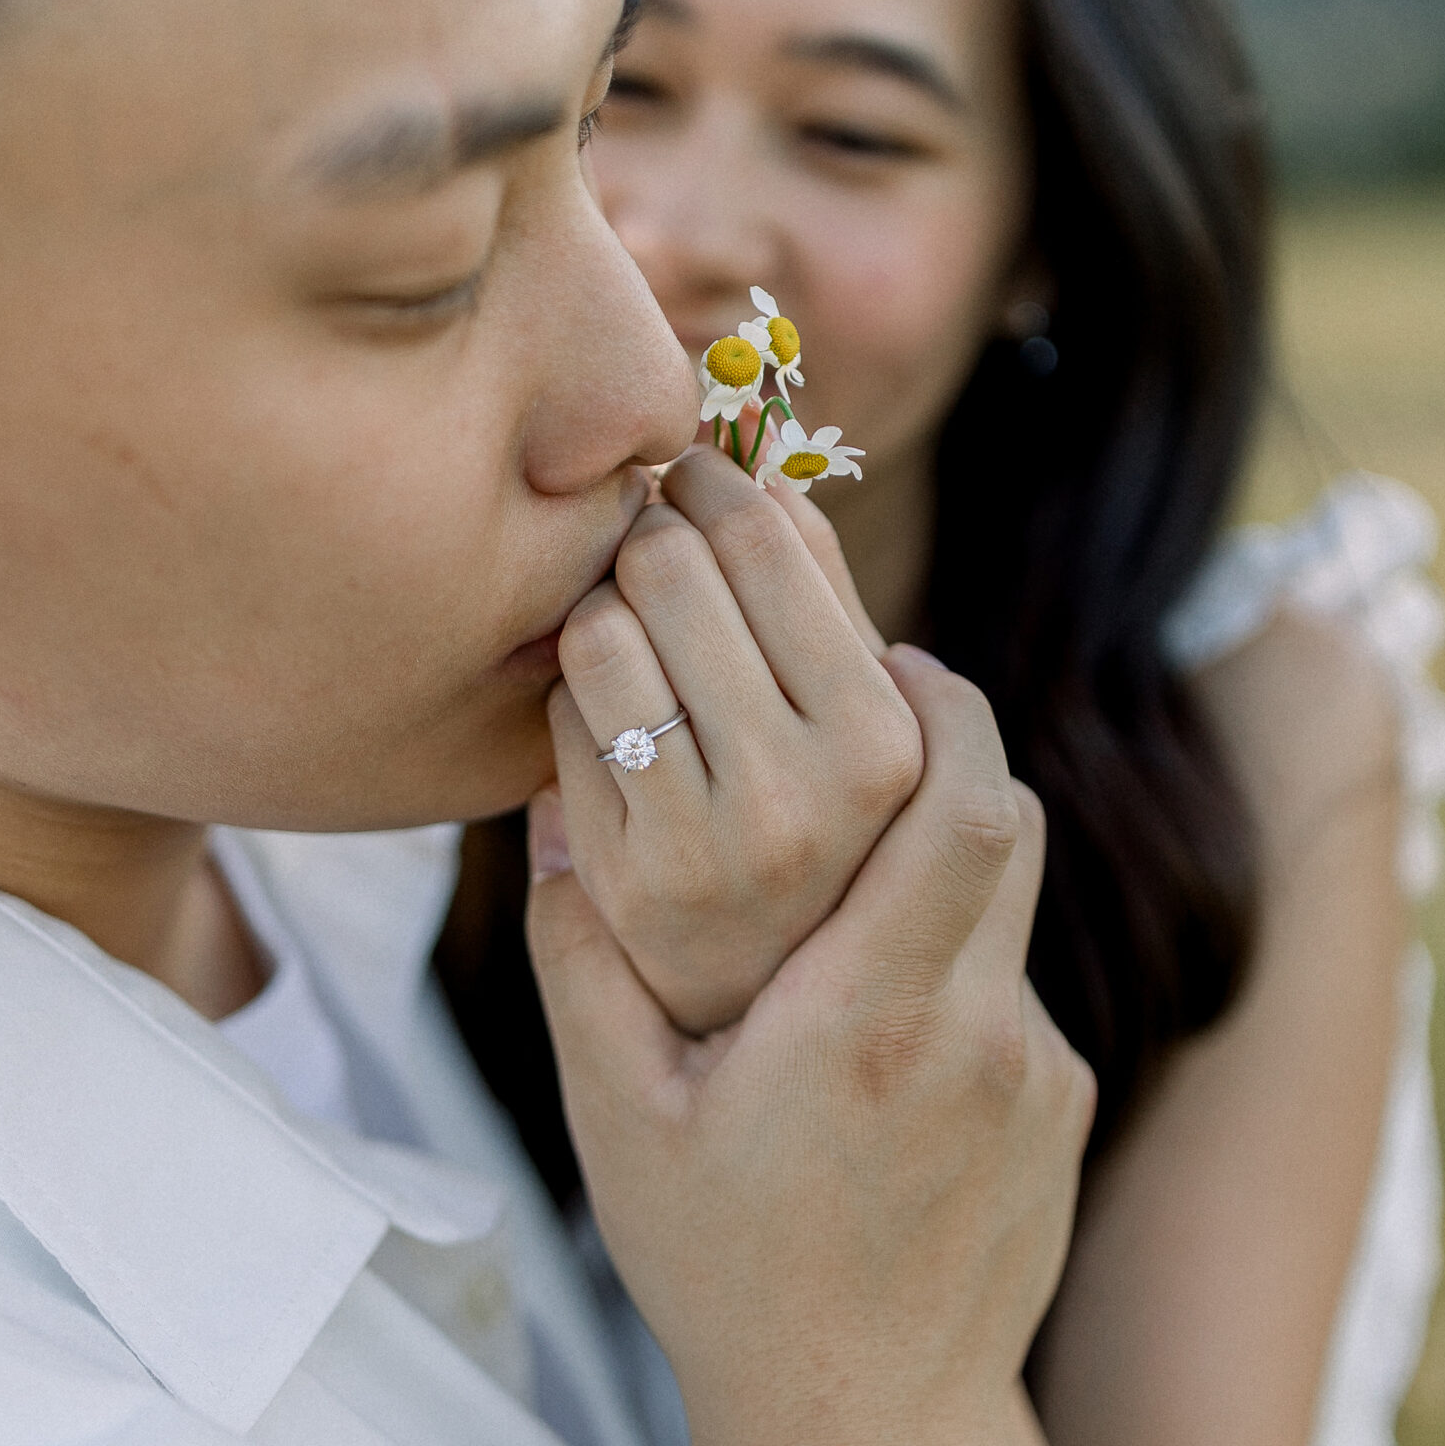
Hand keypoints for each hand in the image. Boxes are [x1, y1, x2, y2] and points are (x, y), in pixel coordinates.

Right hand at [528, 645, 1092, 1445]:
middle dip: (951, 750)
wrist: (864, 1436)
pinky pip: (1015, 989)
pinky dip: (956, 962)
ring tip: (856, 872)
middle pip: (1009, 823)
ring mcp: (1038, 1078)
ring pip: (1011, 905)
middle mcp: (982, 1035)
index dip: (944, 705)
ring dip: (947, 859)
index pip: (968, 805)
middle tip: (875, 716)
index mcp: (872, 1019)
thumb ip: (580, 959)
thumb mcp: (619, 1122)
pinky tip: (875, 1022)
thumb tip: (547, 812)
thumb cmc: (725, 1279)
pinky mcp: (1063, 1115)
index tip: (888, 658)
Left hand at [547, 445, 921, 1034]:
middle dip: (651, 529)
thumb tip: (758, 453)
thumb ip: (823, 589)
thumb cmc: (827, 816)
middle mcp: (798, 799)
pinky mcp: (618, 878)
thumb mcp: (866, 711)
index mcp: (883, 742)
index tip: (694, 473)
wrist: (776, 991)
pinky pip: (561, 716)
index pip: (763, 543)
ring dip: (606, 606)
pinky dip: (578, 692)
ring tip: (636, 622)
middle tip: (654, 531)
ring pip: (599, 632)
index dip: (711, 483)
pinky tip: (616, 710)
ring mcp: (701, 845)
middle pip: (668, 568)